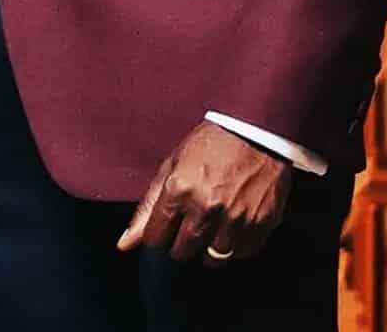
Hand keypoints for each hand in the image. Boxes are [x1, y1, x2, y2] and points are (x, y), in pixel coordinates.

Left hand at [116, 120, 292, 267]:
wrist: (258, 127)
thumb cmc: (213, 142)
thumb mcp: (174, 163)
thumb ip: (149, 205)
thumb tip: (125, 244)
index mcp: (180, 189)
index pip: (156, 239)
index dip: (160, 232)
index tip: (169, 222)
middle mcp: (206, 207)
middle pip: (182, 252)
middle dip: (183, 239)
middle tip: (195, 217)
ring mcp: (235, 218)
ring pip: (212, 259)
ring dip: (211, 244)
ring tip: (217, 220)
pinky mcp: (260, 224)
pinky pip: (241, 253)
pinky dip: (237, 244)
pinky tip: (236, 221)